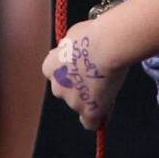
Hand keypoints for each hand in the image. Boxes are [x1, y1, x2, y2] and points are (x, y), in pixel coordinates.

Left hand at [42, 14, 129, 130]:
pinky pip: (90, 123)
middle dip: (78, 87)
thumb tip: (71, 49)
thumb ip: (69, 48)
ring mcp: (73, 101)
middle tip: (96, 76)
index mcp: (49, 68)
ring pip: (80, 105)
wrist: (108, 46)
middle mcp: (57, 87)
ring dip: (90, 98)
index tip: (81, 66)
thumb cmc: (93, 35)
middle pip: (66, 92)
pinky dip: (97, 118)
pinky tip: (105, 112)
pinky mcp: (90, 111)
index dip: (70, 70)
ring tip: (109, 85)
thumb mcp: (73, 36)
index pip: (56, 75)